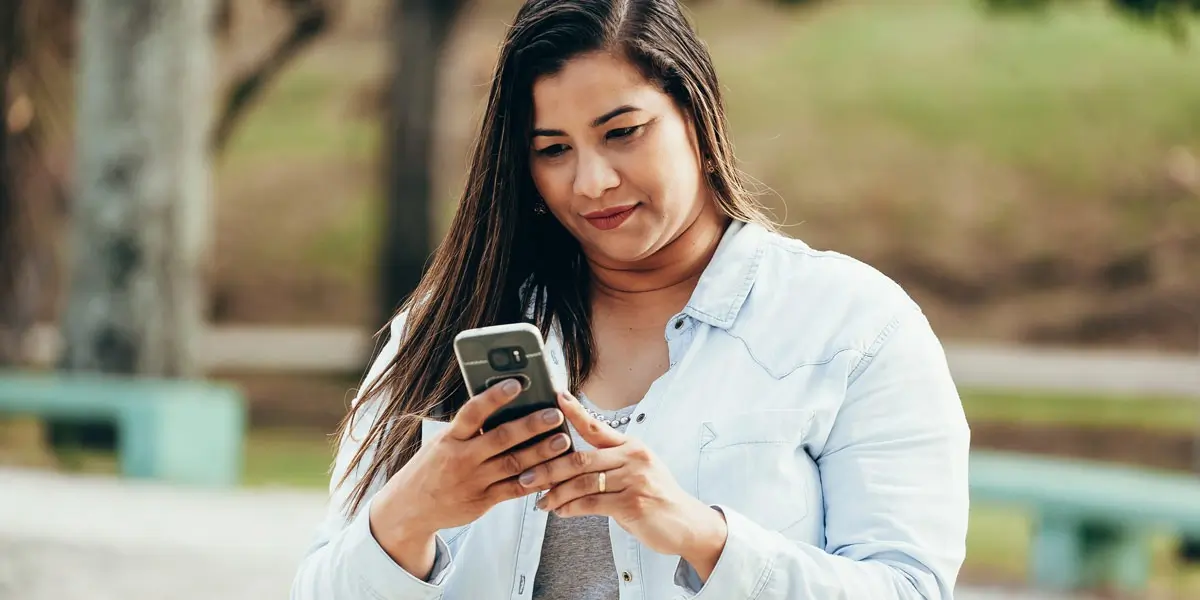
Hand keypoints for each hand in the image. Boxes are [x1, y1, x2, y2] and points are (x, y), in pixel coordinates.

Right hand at [369, 379, 571, 576]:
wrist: (410, 508)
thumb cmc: (432, 467)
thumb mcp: (441, 442)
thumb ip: (468, 428)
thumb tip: (502, 405)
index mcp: (450, 438)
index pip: (472, 412)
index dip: (494, 397)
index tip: (516, 383)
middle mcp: (461, 458)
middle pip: (501, 438)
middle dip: (531, 426)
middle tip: (554, 415)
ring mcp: (473, 481)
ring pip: (513, 464)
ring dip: (541, 452)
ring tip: (562, 440)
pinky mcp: (482, 502)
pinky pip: (514, 490)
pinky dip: (535, 480)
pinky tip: (553, 471)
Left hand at [518, 393, 728, 580]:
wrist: (687, 523)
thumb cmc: (657, 497)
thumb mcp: (638, 470)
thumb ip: (610, 463)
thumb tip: (570, 465)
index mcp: (631, 446)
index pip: (596, 426)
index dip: (574, 411)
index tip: (555, 397)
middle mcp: (633, 457)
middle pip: (581, 458)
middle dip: (549, 468)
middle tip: (526, 476)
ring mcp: (633, 479)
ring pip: (582, 482)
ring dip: (556, 493)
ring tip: (541, 500)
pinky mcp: (632, 502)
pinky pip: (591, 503)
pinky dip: (571, 508)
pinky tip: (560, 511)